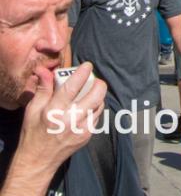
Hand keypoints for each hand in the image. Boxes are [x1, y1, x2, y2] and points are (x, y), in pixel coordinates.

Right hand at [6, 64, 106, 187]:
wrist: (38, 162)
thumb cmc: (33, 133)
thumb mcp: (33, 110)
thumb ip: (43, 88)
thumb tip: (46, 70)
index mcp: (54, 112)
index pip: (72, 87)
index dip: (82, 73)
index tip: (87, 65)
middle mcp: (70, 120)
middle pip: (95, 95)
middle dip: (98, 83)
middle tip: (92, 79)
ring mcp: (81, 130)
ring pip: (100, 104)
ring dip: (97, 95)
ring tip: (90, 91)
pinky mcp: (87, 136)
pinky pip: (97, 116)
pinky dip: (95, 107)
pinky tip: (87, 106)